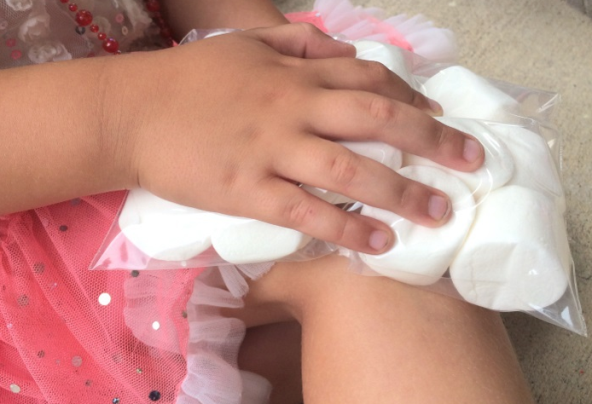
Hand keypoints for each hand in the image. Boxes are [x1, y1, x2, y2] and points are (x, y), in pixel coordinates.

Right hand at [111, 24, 483, 253]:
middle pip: (376, 120)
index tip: (441, 120)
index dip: (413, 100)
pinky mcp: (246, 191)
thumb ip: (297, 41)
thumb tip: (342, 49)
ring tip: (439, 213)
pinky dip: (346, 226)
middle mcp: (292, 108)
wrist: (131, 112)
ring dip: (401, 191)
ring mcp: (271, 150)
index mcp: (294, 73)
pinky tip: (378, 242)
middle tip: (472, 164)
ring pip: (350, 169)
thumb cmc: (188, 80)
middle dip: (431, 141)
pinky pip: (306, 211)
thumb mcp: (245, 44)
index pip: (369, 81)